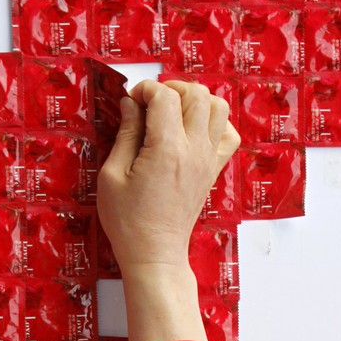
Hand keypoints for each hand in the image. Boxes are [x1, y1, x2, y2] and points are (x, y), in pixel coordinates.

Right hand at [96, 79, 239, 340]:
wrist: (155, 253)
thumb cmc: (128, 221)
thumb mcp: (112, 175)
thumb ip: (125, 134)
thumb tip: (131, 104)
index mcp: (166, 150)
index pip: (165, 96)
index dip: (145, 89)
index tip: (130, 98)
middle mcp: (194, 150)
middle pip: (196, 94)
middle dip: (171, 87)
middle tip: (149, 101)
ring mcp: (208, 159)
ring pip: (218, 107)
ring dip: (195, 99)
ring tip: (171, 109)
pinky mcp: (213, 170)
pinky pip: (228, 134)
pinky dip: (215, 122)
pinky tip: (192, 129)